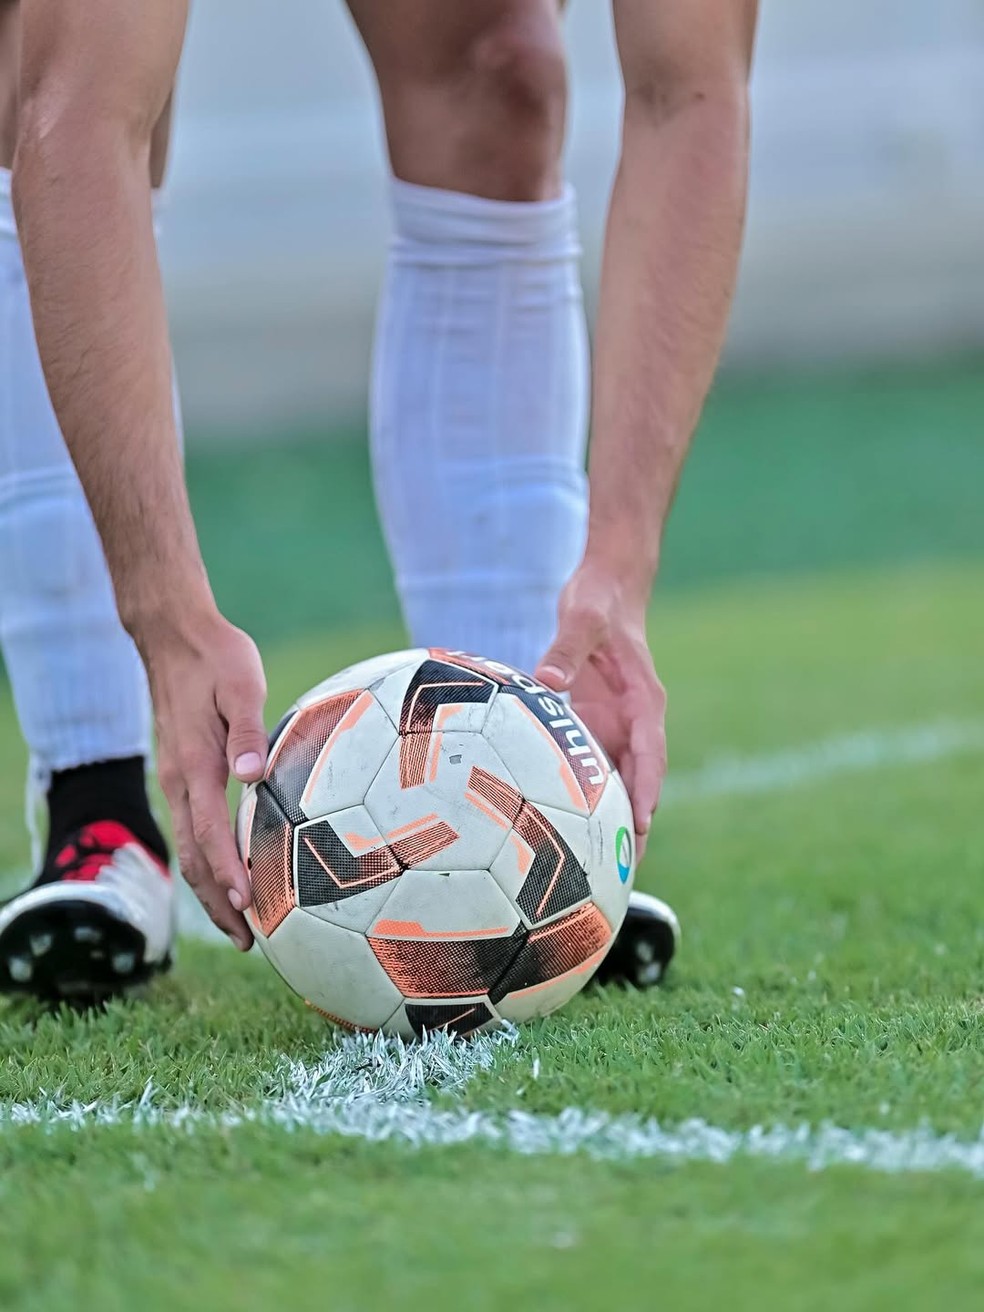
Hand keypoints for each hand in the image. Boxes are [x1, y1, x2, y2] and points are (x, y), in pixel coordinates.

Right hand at [137, 609, 267, 949]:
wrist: (175, 635)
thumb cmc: (217, 657)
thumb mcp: (241, 685)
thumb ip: (248, 732)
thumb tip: (253, 775)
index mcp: (195, 764)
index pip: (209, 832)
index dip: (228, 872)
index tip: (247, 904)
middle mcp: (180, 780)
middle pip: (194, 856)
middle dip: (218, 901)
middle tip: (248, 940)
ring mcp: (177, 778)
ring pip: (189, 848)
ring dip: (212, 888)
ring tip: (240, 925)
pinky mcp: (183, 772)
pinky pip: (192, 828)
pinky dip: (208, 860)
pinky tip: (230, 874)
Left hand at [536, 563, 666, 850]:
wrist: (607, 589)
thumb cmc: (599, 602)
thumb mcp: (583, 618)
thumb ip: (565, 647)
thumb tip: (547, 678)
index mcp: (644, 701)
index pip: (650, 753)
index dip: (646, 790)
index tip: (641, 824)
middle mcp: (635, 720)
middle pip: (639, 781)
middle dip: (633, 824)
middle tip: (622, 871)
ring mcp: (616, 725)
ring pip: (616, 781)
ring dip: (610, 819)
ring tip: (599, 868)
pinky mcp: (596, 723)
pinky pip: (591, 766)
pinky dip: (585, 797)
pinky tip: (565, 828)